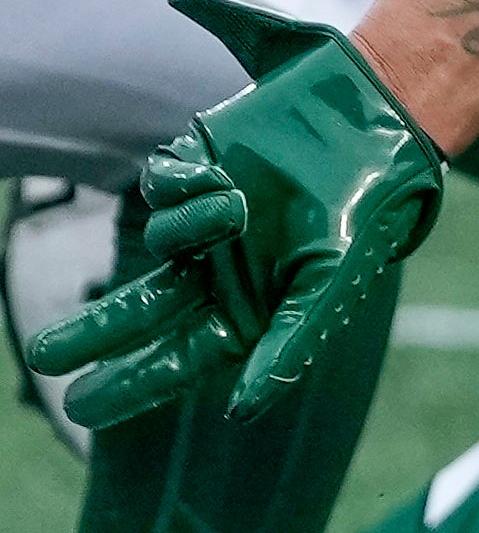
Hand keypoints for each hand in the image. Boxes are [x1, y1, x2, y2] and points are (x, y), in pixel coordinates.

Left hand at [21, 0, 446, 428]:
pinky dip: (179, 183)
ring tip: (233, 206)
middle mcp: (221, 268)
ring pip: (161, 234)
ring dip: (188, 224)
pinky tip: (218, 174)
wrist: (380, 121)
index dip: (130, 383)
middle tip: (45, 355)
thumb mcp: (332, 285)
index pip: (178, 356)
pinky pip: (162, 182)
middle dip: (94, 330)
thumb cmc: (368, 210)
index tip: (79, 407)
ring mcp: (207, 216)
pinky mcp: (201, 163)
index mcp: (250, 306)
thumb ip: (288, 345)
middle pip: (141, 310)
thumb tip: (241, 412)